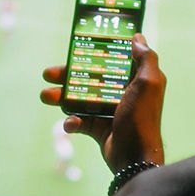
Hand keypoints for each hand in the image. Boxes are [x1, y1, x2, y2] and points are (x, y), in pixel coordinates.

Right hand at [40, 34, 165, 171]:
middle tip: (48, 73)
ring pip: (80, 99)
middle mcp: (122, 94)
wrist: (134, 158)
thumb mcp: (149, 83)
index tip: (76, 47)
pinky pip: (80, 121)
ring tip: (45, 96)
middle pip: (90, 78)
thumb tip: (137, 37)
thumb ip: (145, 58)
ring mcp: (109, 112)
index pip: (112, 61)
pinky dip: (72, 122)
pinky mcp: (99, 129)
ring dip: (61, 97)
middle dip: (67, 75)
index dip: (94, 53)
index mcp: (135, 81)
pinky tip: (70, 123)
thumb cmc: (142, 118)